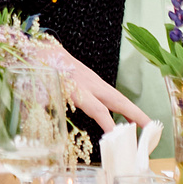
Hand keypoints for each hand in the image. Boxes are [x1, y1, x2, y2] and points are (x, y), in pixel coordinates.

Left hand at [37, 37, 151, 132]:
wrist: (37, 44)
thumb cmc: (35, 68)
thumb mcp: (32, 91)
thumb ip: (37, 111)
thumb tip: (33, 134)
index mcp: (75, 87)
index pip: (97, 109)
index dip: (108, 125)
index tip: (117, 139)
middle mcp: (88, 83)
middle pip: (117, 100)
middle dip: (135, 115)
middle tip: (151, 129)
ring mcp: (91, 79)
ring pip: (115, 96)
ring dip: (131, 110)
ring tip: (144, 127)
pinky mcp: (90, 78)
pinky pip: (109, 93)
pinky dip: (120, 104)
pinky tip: (124, 114)